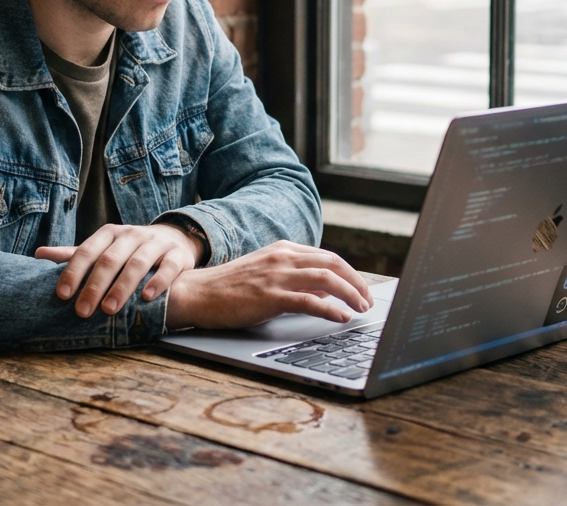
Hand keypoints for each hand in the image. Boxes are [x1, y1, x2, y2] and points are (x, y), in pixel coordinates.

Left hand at [35, 223, 203, 316]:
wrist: (174, 239)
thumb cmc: (130, 250)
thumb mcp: (103, 249)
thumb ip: (74, 254)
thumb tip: (38, 255)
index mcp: (110, 234)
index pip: (87, 251)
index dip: (73, 272)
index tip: (62, 295)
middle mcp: (132, 235)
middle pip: (110, 259)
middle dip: (95, 286)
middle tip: (82, 311)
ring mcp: (156, 244)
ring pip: (137, 263)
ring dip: (122, 287)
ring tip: (109, 310)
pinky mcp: (177, 255)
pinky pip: (168, 267)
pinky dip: (158, 282)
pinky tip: (147, 297)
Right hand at [164, 240, 373, 329]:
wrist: (198, 293)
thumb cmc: (230, 288)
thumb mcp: (267, 275)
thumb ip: (295, 279)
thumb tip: (325, 293)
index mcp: (284, 249)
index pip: (328, 257)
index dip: (350, 273)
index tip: (362, 289)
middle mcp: (283, 257)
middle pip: (334, 264)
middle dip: (357, 282)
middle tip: (368, 300)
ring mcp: (277, 275)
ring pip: (327, 279)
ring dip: (350, 294)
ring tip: (361, 309)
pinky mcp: (270, 296)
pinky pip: (309, 301)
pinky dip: (330, 309)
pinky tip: (342, 317)